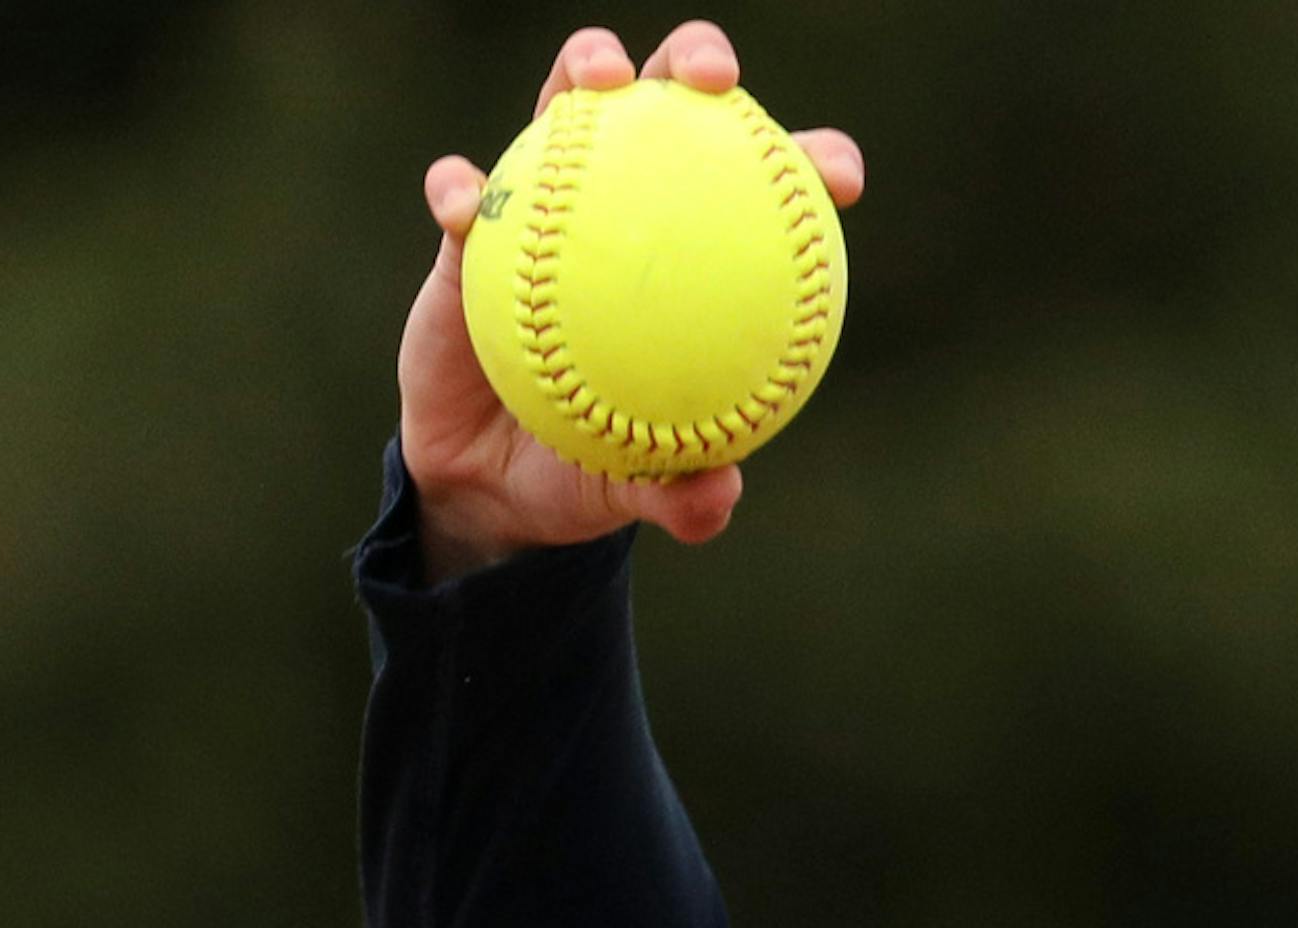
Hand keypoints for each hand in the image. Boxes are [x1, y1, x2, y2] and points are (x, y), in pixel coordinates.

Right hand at [400, 24, 863, 583]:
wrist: (484, 484)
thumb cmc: (578, 470)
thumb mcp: (629, 492)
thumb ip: (677, 493)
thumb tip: (718, 497)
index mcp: (691, 256)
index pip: (763, 187)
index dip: (810, 162)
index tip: (838, 176)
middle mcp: (628, 206)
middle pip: (672, 99)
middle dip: (697, 59)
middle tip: (712, 79)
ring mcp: (549, 202)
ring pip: (569, 102)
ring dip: (585, 68)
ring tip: (599, 79)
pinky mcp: (474, 227)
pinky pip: (462, 192)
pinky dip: (459, 188)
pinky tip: (461, 203)